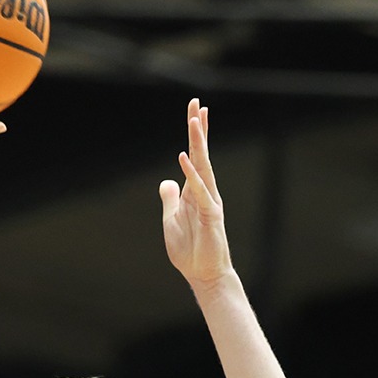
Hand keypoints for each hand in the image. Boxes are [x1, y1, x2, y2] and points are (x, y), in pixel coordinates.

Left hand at [159, 98, 233, 288]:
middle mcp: (205, 191)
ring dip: (198, 142)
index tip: (195, 110)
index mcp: (194, 191)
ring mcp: (209, 201)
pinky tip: (184, 157)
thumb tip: (166, 182)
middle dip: (198, 129)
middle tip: (197, 103)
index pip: (195, 156)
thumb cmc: (190, 250)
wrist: (204, 274)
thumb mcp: (171, 219)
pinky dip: (191, 174)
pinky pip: (200, 190)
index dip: (195, 134)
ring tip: (195, 119)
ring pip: (203, 166)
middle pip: (201, 154)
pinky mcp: (211, 214)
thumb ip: (170, 199)